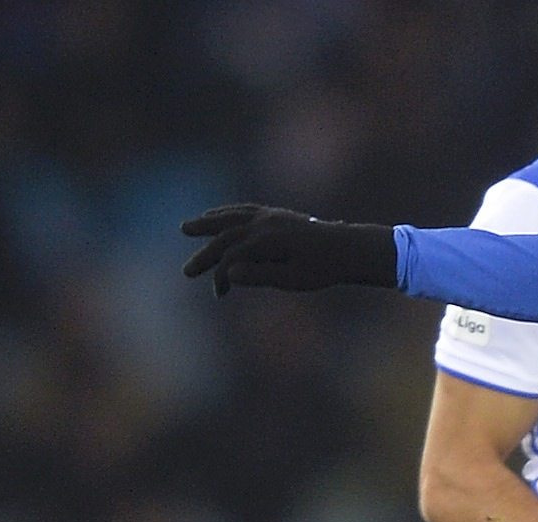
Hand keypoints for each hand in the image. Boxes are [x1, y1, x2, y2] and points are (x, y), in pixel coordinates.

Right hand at [180, 205, 397, 295]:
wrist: (350, 248)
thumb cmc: (324, 269)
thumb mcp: (294, 279)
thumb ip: (260, 275)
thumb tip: (229, 272)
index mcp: (267, 240)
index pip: (232, 256)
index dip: (220, 276)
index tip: (219, 294)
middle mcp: (265, 223)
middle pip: (225, 235)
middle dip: (205, 255)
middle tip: (187, 272)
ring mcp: (271, 216)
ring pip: (231, 217)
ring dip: (208, 223)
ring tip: (188, 228)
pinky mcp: (277, 214)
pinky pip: (245, 210)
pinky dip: (228, 212)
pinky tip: (219, 217)